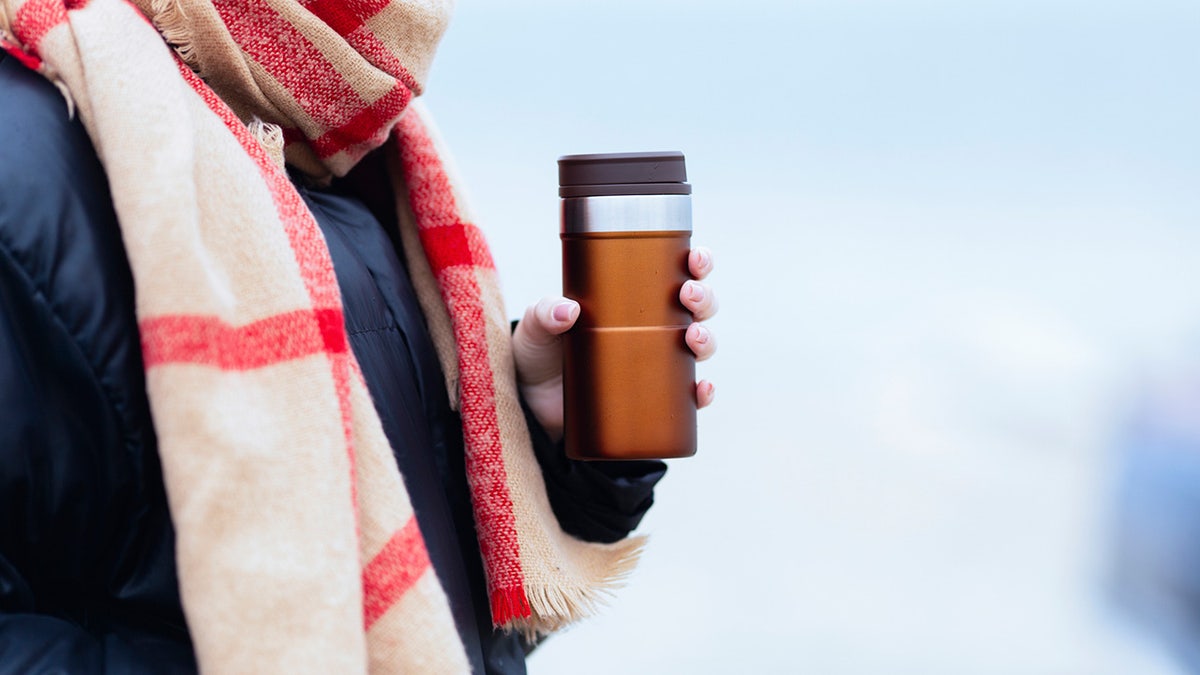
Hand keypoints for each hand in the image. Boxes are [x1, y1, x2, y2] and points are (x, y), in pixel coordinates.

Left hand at [512, 246, 718, 440]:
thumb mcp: (537, 325)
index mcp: (634, 299)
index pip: (675, 272)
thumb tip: (568, 310)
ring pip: (699, 346)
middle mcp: (653, 328)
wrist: (531, 401)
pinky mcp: (652, 398)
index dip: (696, 263)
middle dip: (704, 298)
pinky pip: (688, 396)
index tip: (695, 257)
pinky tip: (700, 389)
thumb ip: (546, 312)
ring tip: (692, 336)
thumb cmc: (539, 352)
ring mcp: (655, 363)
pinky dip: (702, 392)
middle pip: (697, 307)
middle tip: (688, 295)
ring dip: (706, 339)